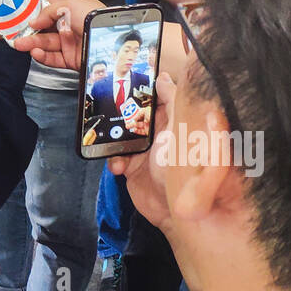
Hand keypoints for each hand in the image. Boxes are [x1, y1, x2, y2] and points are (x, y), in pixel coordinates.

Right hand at [10, 0, 103, 70]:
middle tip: (9, 30)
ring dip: (29, 43)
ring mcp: (69, 41)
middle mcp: (69, 23)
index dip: (31, 6)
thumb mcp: (70, 3)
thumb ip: (47, 10)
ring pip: (44, 42)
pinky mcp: (70, 58)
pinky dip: (41, 56)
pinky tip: (35, 52)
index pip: (46, 4)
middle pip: (42, 26)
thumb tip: (34, 20)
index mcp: (71, 6)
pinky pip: (52, 58)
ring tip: (18, 43)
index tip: (15, 8)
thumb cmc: (95, 17)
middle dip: (25, 28)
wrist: (110, 41)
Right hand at [106, 70, 177, 229]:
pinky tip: (118, 167)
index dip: (138, 87)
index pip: (151, 95)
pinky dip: (111, 159)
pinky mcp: (128, 166)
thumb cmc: (183, 169)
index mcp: (168, 118)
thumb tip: (164, 77)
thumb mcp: (179, 130)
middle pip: (129, 112)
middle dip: (117, 111)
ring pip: (116, 132)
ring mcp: (139, 148)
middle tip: (106, 108)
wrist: (177, 213)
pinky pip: (112, 155)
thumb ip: (173, 103)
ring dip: (111, 137)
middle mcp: (153, 131)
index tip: (122, 77)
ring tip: (115, 146)